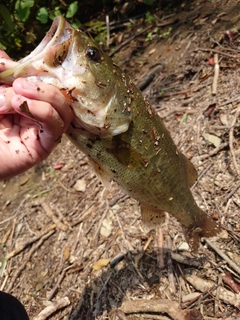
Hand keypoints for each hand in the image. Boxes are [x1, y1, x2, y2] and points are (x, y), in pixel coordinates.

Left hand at [0, 50, 73, 179]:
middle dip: (40, 84)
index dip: (33, 70)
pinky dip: (44, 111)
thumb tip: (6, 59)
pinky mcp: (43, 146)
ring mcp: (41, 130)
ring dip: (45, 96)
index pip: (43, 80)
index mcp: (25, 99)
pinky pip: (56, 126)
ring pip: (63, 108)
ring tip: (17, 97)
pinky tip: (21, 106)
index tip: (8, 67)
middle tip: (16, 84)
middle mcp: (37, 114)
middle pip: (59, 92)